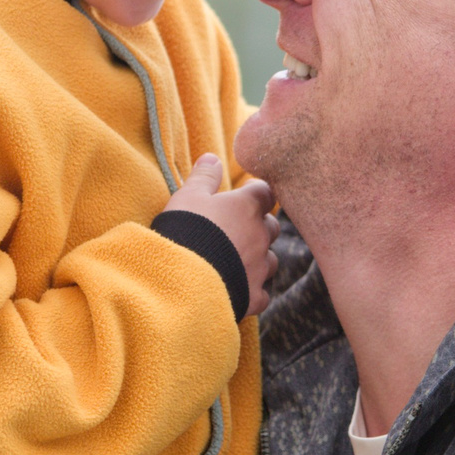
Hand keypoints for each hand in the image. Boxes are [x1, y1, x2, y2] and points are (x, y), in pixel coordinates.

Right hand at [161, 153, 275, 315]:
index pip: (265, 192)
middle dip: (259, 226)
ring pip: (270, 259)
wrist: (182, 281)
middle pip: (271, 226)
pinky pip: (262, 292)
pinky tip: (237, 289)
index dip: (256, 193)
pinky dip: (253, 289)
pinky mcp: (255, 296)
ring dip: (258, 258)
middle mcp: (260, 236)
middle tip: (237, 229)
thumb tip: (212, 158)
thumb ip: (203, 177)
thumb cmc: (184, 232)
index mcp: (246, 207)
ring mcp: (260, 268)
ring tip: (235, 260)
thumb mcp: (187, 197)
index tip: (244, 195)